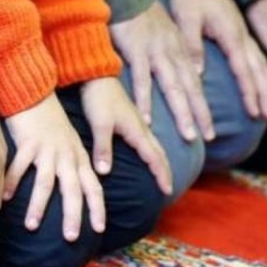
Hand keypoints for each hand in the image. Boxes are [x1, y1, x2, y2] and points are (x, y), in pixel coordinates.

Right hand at [3, 94, 103, 241]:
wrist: (35, 92)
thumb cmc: (52, 122)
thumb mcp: (71, 143)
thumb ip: (75, 166)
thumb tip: (81, 191)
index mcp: (78, 158)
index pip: (93, 186)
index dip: (98, 208)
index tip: (99, 229)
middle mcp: (66, 156)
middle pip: (73, 190)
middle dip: (73, 215)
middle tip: (71, 238)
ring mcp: (47, 150)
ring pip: (46, 182)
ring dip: (38, 206)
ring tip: (31, 227)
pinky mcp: (27, 142)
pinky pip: (19, 166)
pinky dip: (12, 183)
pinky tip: (4, 199)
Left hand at [79, 77, 172, 194]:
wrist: (97, 75)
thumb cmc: (98, 98)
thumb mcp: (99, 124)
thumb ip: (103, 148)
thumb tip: (104, 172)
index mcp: (137, 130)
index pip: (154, 158)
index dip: (161, 175)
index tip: (167, 191)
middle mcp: (142, 127)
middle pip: (159, 153)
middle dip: (165, 171)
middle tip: (169, 189)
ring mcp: (138, 122)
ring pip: (155, 146)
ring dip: (161, 162)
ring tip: (163, 175)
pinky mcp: (132, 119)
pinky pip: (148, 139)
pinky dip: (153, 151)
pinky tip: (149, 154)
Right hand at [110, 1, 214, 140]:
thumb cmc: (144, 16)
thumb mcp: (167, 34)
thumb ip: (175, 56)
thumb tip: (185, 77)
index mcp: (180, 52)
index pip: (196, 85)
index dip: (204, 108)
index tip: (211, 132)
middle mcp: (173, 54)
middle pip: (190, 89)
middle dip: (200, 115)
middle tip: (208, 138)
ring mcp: (156, 53)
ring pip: (172, 87)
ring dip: (182, 112)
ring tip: (189, 136)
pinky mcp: (136, 50)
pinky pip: (141, 80)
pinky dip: (144, 100)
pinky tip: (147, 119)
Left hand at [168, 0, 266, 119]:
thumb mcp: (186, 18)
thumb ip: (192, 45)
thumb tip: (198, 73)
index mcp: (231, 34)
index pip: (243, 68)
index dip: (249, 90)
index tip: (255, 110)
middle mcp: (242, 37)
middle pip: (258, 69)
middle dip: (265, 94)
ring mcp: (243, 35)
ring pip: (261, 65)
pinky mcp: (241, 34)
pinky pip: (257, 58)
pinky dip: (264, 75)